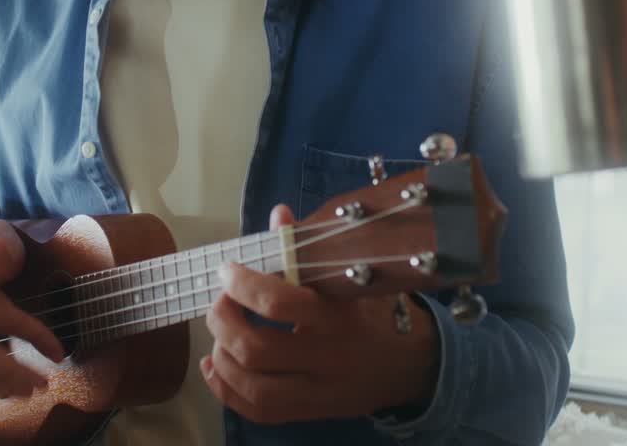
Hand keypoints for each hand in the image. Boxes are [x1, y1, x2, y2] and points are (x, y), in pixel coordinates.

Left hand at [201, 205, 438, 423]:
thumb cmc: (374, 312)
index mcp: (338, 316)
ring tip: (220, 334)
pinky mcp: (309, 411)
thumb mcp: (350, 278)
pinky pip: (258, 411)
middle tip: (221, 302)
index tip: (228, 270)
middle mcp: (328, 357)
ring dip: (222, 357)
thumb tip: (278, 215)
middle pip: (255, 349)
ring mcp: (318, 391)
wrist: (411, 364)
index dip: (242, 285)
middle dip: (223, 320)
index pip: (279, 303)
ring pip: (252, 386)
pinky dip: (225, 390)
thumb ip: (308, 250)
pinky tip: (215, 365)